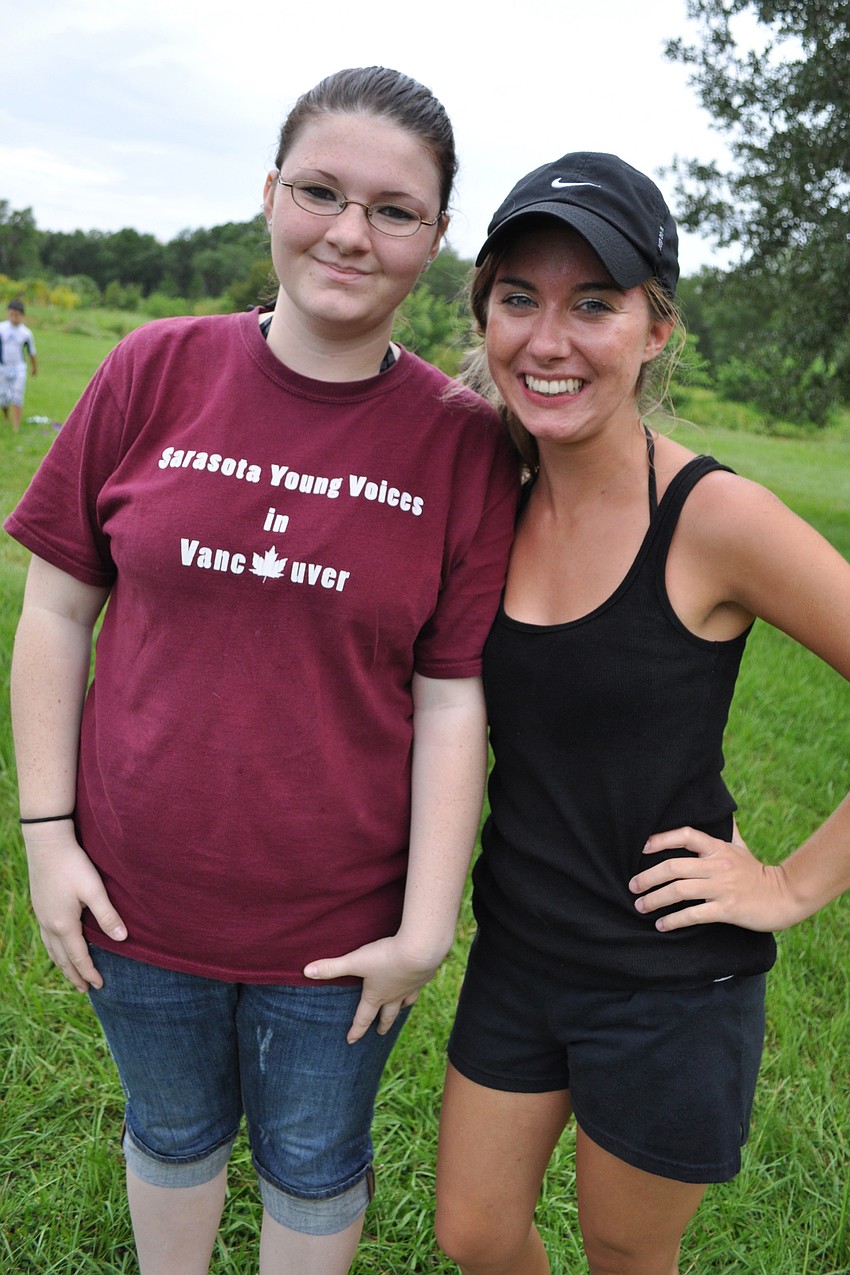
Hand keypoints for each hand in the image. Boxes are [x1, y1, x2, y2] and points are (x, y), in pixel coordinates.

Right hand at [24, 825, 126, 990]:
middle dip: (74, 975)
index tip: (99, 985)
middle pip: (62, 959)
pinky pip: (46, 938)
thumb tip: (122, 939)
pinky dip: (54, 950)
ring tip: (71, 974)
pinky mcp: (40, 906)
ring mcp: (42, 916)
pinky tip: (59, 946)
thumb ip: (108, 915)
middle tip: (84, 989)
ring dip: (62, 964)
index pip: (79, 957)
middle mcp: (49, 925)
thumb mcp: (94, 890)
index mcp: (64, 925)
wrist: (47, 843)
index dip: (89, 972)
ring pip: (52, 949)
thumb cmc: (73, 865)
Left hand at [304, 935, 441, 1043]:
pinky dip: (417, 984)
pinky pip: (420, 984)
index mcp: (377, 995)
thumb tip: (306, 972)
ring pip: (406, 1001)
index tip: (351, 1040)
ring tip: (402, 1008)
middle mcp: (395, 995)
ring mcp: (412, 986)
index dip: (356, 1029)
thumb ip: (331, 967)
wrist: (421, 951)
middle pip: (388, 1014)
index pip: (363, 1017)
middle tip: (381, 1033)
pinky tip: (418, 978)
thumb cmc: (385, 958)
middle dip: (383, 1024)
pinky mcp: (425, 974)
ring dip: (402, 1006)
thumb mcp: (355, 961)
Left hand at [629, 826, 796, 932]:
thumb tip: (722, 816)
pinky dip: (674, 920)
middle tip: (633, 886)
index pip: (686, 835)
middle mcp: (718, 865)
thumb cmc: (758, 873)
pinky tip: (662, 924)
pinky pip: (694, 914)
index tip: (643, 847)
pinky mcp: (727, 909)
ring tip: (641, 906)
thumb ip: (727, 833)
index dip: (662, 839)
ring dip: (655, 899)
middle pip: (674, 866)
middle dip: (648, 877)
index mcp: (719, 848)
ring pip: (679, 890)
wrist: (785, 896)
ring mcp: (722, 887)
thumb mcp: (741, 848)